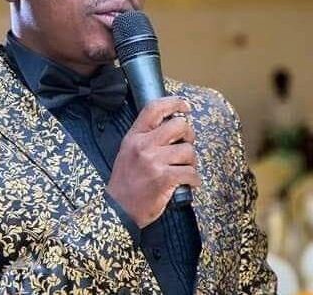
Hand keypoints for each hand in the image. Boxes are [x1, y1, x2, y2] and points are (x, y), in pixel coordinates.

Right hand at [106, 97, 199, 227]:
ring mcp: (153, 162)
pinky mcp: (164, 179)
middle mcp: (143, 145)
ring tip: (184, 169)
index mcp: (134, 136)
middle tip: (186, 146)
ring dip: (192, 162)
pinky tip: (189, 182)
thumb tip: (174, 126)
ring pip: (188, 151)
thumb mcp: (128, 152)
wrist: (118, 209)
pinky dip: (194, 179)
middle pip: (179, 126)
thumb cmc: (126, 182)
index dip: (174, 103)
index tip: (185, 106)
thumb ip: (146, 137)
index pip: (154, 108)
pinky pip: (190, 172)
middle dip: (189, 135)